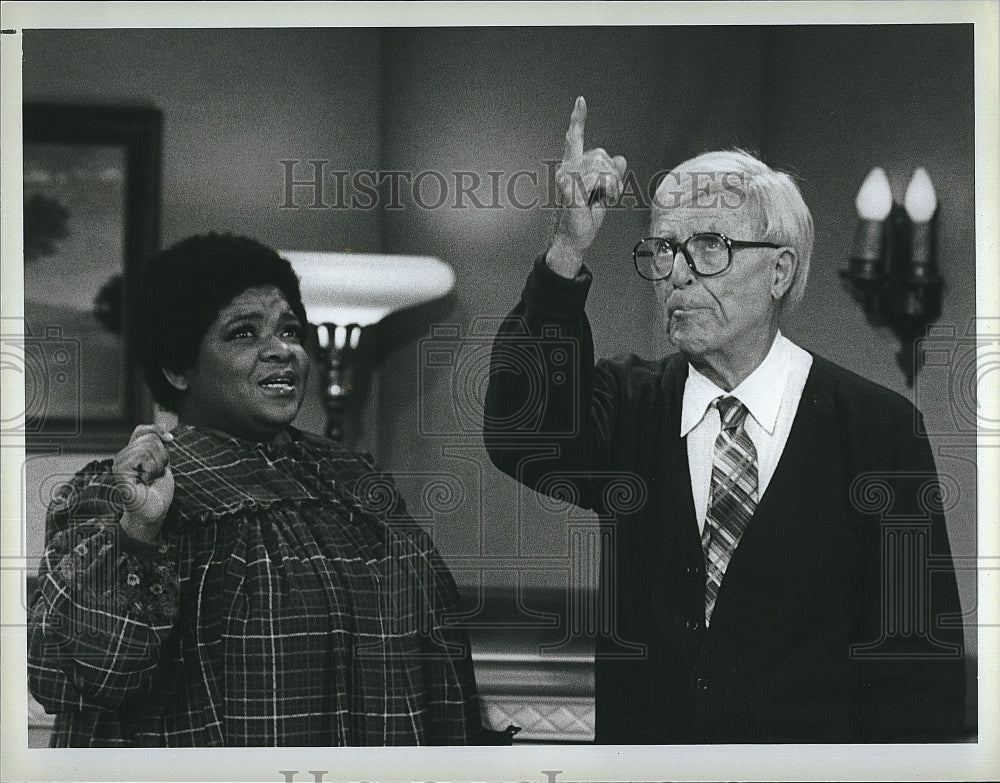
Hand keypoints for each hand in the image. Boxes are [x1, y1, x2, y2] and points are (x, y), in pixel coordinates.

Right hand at [112, 424, 174, 543]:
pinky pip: (142, 455)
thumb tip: (165, 430)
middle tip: (156, 473)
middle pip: (150, 438)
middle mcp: (123, 455)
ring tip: (151, 478)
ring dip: (158, 465)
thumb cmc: (158, 490)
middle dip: (163, 456)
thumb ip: (160, 445)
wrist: (154, 511)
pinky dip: (152, 468)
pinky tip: (146, 481)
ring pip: (148, 446)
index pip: (141, 430)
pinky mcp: (119, 470)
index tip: (170, 439)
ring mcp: (119, 462)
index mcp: (132, 453)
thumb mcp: (162, 462)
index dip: (157, 430)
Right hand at [546, 96, 627, 277]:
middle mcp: (567, 169)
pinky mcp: (570, 189)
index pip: (574, 138)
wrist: (574, 240)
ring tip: (603, 199)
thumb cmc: (584, 219)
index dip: (578, 120)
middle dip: (613, 175)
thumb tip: (621, 159)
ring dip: (612, 185)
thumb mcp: (604, 194)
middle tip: (607, 194)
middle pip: (602, 155)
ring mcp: (567, 178)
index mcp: (572, 167)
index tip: (581, 101)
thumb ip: (611, 175)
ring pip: (603, 166)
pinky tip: (600, 201)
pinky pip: (600, 179)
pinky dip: (608, 191)